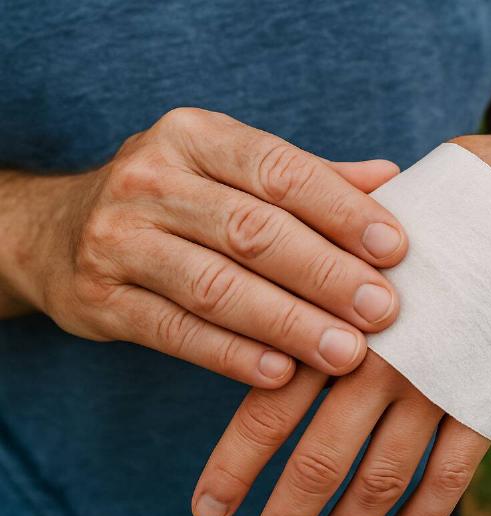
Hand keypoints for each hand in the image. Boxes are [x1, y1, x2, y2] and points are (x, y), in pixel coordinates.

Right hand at [7, 108, 407, 386]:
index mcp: (196, 136)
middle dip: (324, 273)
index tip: (395, 247)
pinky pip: (174, 331)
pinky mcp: (98, 299)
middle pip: (252, 231)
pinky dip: (230, 355)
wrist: (62, 230)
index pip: (279, 169)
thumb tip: (392, 178)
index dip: (340, 209)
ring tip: (345, 352)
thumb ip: (311, 178)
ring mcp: (118, 238)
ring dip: (288, 322)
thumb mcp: (234, 171)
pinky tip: (281, 373)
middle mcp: (151, 178)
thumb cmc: (181, 198)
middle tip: (382, 309)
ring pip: (215, 286)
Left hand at [191, 135, 490, 515]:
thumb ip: (307, 272)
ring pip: (383, 477)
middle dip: (286, 513)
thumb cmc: (425, 210)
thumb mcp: (357, 227)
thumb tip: (248, 308)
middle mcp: (382, 358)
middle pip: (320, 458)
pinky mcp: (487, 392)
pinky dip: (424, 515)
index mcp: (336, 316)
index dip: (235, 466)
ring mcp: (438, 380)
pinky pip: (452, 472)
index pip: (269, 406)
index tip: (207, 509)